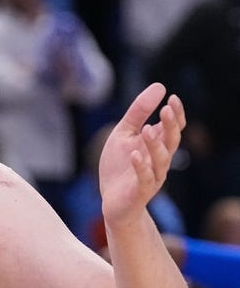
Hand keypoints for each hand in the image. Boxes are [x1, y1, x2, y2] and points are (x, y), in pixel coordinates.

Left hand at [97, 83, 185, 227]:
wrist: (112, 201)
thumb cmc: (119, 166)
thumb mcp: (124, 134)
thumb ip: (138, 113)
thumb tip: (160, 86)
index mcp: (157, 146)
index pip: (173, 128)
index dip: (176, 115)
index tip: (172, 98)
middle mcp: (159, 161)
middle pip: (171, 142)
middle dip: (170, 127)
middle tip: (166, 110)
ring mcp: (152, 176)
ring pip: (161, 160)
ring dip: (155, 145)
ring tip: (147, 130)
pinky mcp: (140, 191)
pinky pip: (144, 179)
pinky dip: (141, 167)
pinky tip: (135, 155)